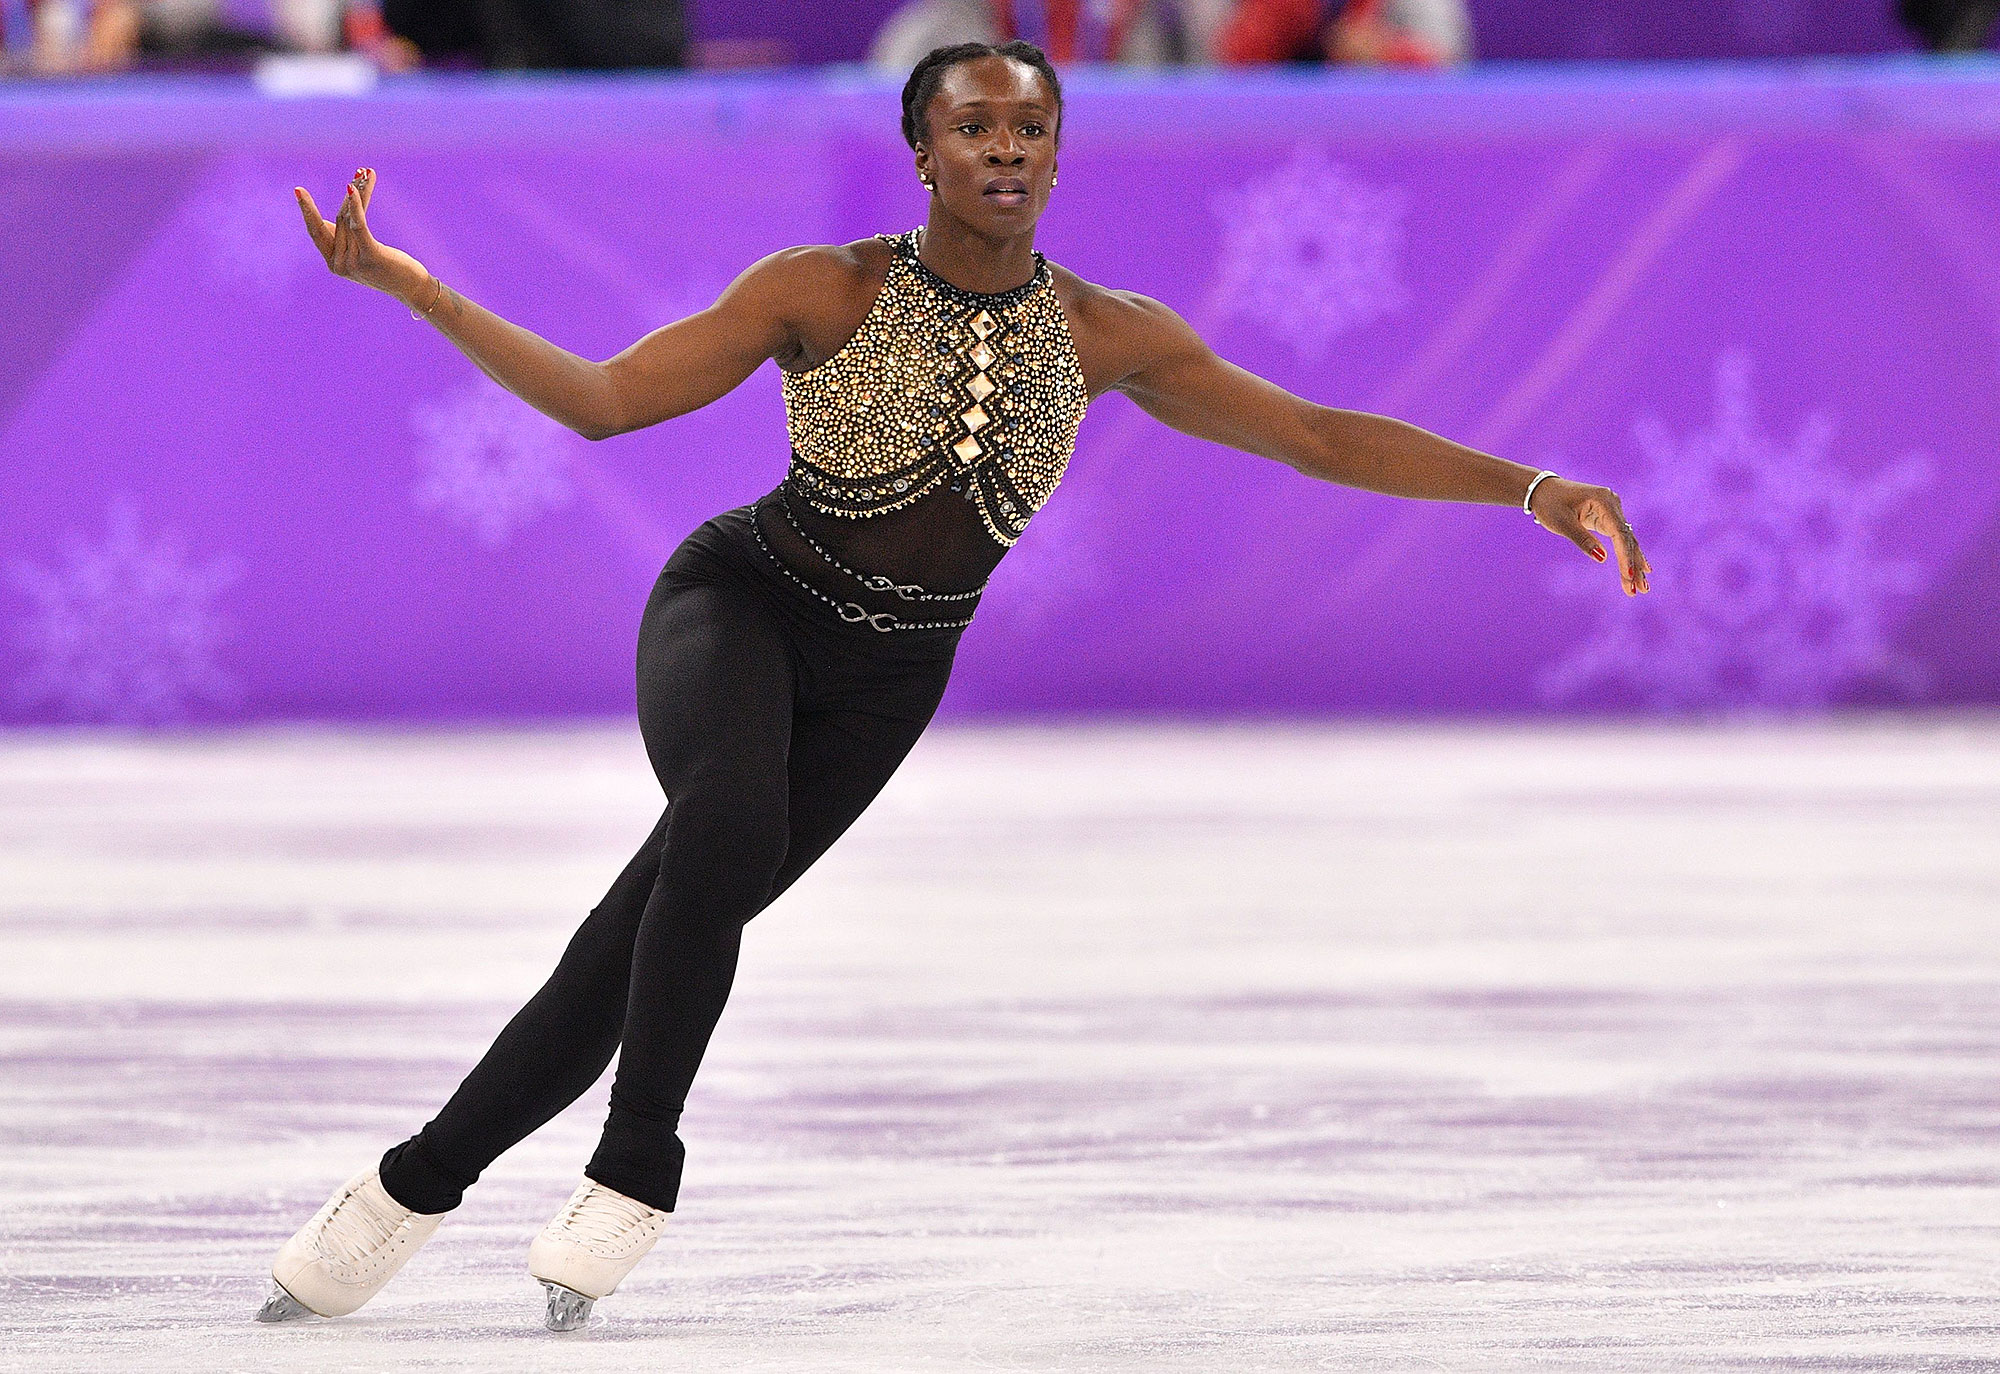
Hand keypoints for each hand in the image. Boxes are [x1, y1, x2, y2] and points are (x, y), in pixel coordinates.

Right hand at [294, 168, 429, 303]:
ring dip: (360, 193)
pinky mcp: (370, 258)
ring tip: (367, 172)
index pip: (317, 231)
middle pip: (339, 220)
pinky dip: (355, 206)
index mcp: (333, 264)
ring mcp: (352, 264)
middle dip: (349, 194)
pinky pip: (358, 226)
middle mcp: (338, 265)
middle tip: (360, 171)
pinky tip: (352, 189)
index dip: (307, 210)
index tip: (297, 189)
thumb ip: (344, 240)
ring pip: (350, 219)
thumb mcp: (362, 253)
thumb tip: (327, 220)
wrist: (413, 289)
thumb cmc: (389, 267)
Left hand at [1529, 478, 1651, 595]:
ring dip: (1634, 563)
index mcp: (1603, 500)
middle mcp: (1613, 503)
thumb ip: (1582, 540)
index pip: (1619, 533)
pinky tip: (1639, 570)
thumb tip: (1603, 558)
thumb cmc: (1550, 504)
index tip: (1628, 575)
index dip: (1625, 556)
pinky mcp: (1608, 517)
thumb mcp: (1562, 523)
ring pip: (1627, 540)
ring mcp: (1612, 510)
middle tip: (1641, 590)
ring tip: (1642, 587)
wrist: (1543, 490)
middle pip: (1627, 538)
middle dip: (1634, 565)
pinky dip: (1626, 555)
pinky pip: (1620, 539)